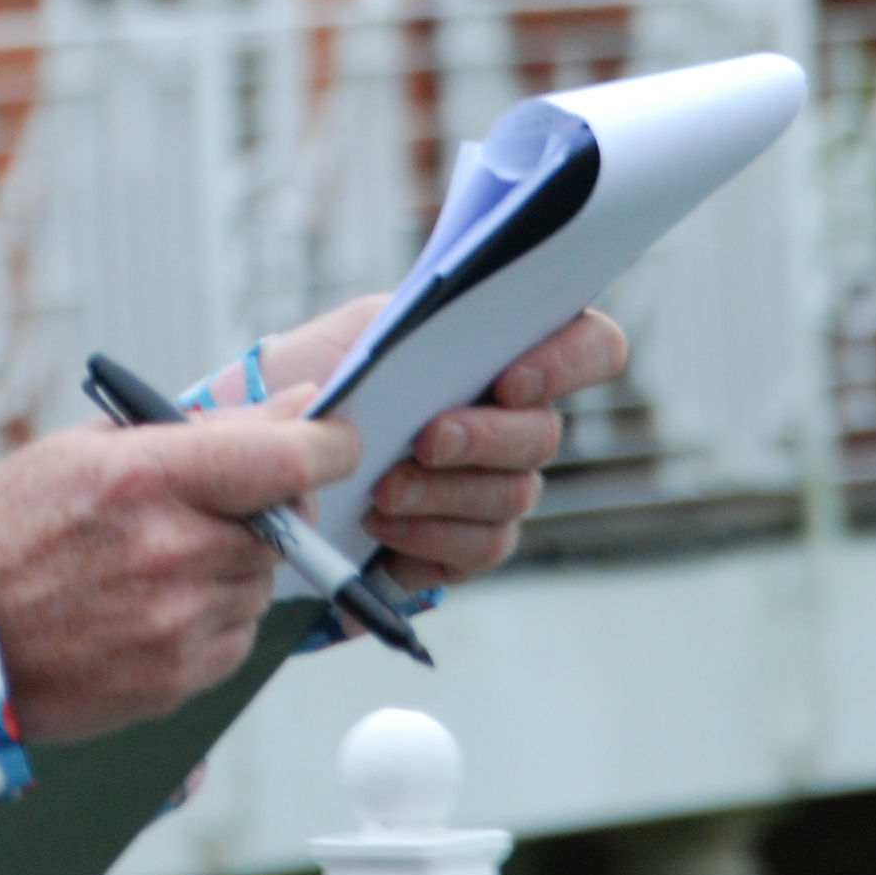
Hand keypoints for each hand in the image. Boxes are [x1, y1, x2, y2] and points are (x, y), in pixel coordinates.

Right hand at [0, 390, 360, 747]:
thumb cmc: (9, 528)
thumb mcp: (88, 450)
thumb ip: (204, 430)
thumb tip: (296, 409)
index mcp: (146, 477)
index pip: (285, 458)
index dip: (327, 444)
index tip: (336, 440)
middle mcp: (170, 552)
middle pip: (284, 524)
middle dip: (264, 510)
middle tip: (206, 507)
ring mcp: (175, 623)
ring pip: (262, 583)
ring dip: (234, 567)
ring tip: (157, 563)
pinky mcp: (174, 682)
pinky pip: (237, 637)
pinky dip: (213, 618)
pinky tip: (152, 607)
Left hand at [251, 300, 629, 593]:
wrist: (282, 441)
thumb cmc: (336, 374)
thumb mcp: (372, 329)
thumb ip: (423, 326)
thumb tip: (449, 333)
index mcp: (511, 354)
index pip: (593, 348)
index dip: (570, 363)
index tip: (511, 381)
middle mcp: (519, 423)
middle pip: (544, 436)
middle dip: (484, 439)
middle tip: (427, 440)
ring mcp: (500, 486)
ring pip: (512, 497)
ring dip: (443, 494)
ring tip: (382, 490)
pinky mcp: (470, 543)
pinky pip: (480, 549)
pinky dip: (427, 538)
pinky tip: (380, 528)